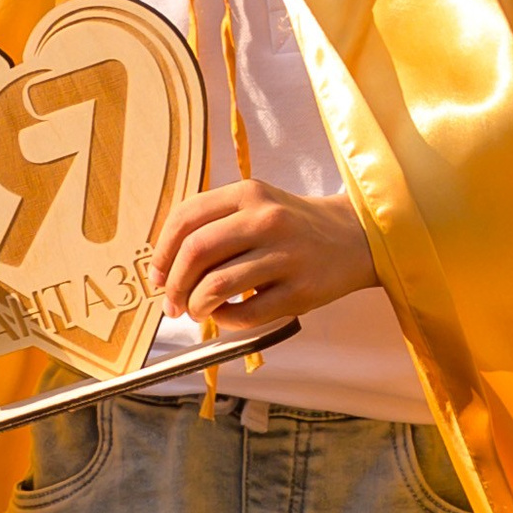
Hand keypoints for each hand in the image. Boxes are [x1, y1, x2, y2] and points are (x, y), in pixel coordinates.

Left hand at [152, 181, 375, 333]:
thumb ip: (213, 224)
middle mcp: (266, 219)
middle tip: (172, 303)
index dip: (162, 252)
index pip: (186, 218)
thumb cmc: (292, 226)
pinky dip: (225, 320)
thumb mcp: (256, 205)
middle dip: (174, 284)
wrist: (355, 237)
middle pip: (196, 251)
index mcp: (248, 193)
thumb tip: (165, 268)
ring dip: (196, 305)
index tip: (157, 276)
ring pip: (217, 285)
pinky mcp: (302, 290)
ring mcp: (286, 255)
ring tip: (197, 311)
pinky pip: (247, 313)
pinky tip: (225, 315)